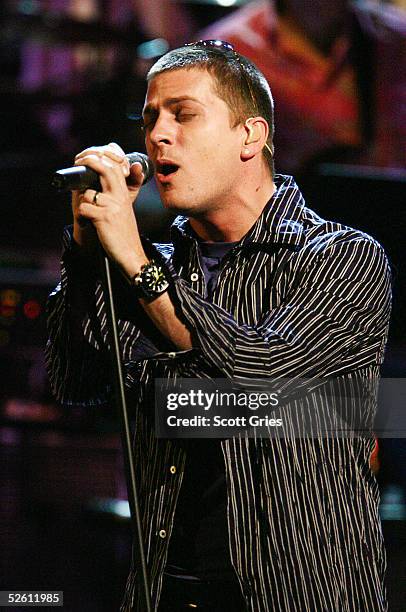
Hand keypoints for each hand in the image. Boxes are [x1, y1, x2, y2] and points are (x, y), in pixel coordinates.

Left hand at [72, 142, 147, 276]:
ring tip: (87, 215)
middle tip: (78, 163)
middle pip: (104, 168)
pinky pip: (83, 209)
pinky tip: (87, 224)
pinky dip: (81, 217)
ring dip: (82, 203)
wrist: (131, 255)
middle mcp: (119, 197)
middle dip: (88, 162)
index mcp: (124, 193)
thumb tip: (135, 167)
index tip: (88, 158)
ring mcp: (112, 206)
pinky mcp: (103, 218)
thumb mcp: (126, 208)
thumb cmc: (125, 234)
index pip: (115, 166)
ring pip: (88, 193)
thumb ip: (127, 189)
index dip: (101, 158)